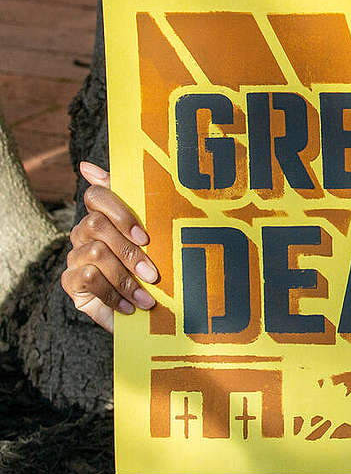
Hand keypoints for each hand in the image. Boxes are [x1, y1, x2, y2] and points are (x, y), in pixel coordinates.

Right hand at [61, 161, 158, 332]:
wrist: (149, 308)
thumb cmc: (154, 262)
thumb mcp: (156, 232)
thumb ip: (135, 197)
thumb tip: (88, 165)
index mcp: (105, 213)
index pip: (98, 195)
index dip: (121, 213)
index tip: (145, 237)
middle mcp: (84, 230)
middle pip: (97, 224)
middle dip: (130, 252)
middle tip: (154, 274)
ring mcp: (75, 254)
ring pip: (95, 253)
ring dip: (125, 279)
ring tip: (146, 298)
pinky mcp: (70, 281)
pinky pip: (87, 278)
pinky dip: (112, 294)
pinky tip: (128, 307)